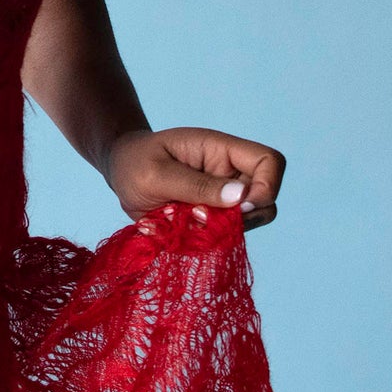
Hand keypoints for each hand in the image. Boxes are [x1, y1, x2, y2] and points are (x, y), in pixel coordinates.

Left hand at [103, 125, 284, 231]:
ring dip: (219, 232)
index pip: (269, 161)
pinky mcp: (215, 218)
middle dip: (240, 219)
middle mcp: (230, 174)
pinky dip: (205, 240)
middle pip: (266, 200)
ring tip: (183, 221)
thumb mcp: (156, 174)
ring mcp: (224, 197)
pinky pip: (224, 237)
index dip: (267, 187)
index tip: (239, 206)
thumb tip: (242, 196)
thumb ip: (197, 186)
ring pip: (247, 224)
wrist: (121, 173)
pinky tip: (180, 228)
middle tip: (200, 218)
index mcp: (221, 150)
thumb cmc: (134, 163)